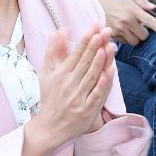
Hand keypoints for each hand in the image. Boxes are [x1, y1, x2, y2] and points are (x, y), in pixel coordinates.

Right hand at [26, 25, 115, 155]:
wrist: (49, 128)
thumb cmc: (50, 98)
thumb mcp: (46, 73)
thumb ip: (53, 51)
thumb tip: (58, 31)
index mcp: (60, 74)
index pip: (76, 53)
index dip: (86, 39)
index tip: (95, 27)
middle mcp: (69, 84)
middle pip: (85, 62)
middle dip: (96, 45)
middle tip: (106, 31)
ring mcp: (78, 98)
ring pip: (92, 76)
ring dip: (100, 61)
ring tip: (108, 46)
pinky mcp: (86, 111)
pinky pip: (96, 95)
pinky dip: (103, 83)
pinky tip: (109, 72)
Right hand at [98, 0, 155, 44]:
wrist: (93, 5)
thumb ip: (141, 1)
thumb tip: (153, 7)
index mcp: (133, 10)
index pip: (150, 21)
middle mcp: (127, 21)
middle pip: (143, 36)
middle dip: (144, 33)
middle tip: (139, 27)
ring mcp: (119, 29)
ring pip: (135, 41)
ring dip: (136, 37)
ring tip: (131, 30)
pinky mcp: (113, 35)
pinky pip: (125, 43)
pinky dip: (127, 39)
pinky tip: (123, 32)